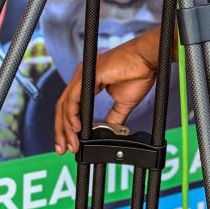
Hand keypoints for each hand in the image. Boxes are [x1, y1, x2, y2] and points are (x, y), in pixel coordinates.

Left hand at [54, 27, 160, 153]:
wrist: (148, 59)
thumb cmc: (139, 72)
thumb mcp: (123, 102)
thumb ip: (113, 117)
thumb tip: (109, 132)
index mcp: (88, 81)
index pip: (70, 106)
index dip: (67, 127)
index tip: (70, 143)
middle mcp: (82, 77)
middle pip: (63, 107)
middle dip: (61, 131)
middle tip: (63, 149)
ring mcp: (83, 75)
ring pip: (65, 105)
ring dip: (66, 128)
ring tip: (71, 144)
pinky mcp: (89, 75)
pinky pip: (74, 99)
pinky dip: (72, 115)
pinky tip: (76, 128)